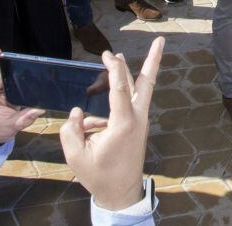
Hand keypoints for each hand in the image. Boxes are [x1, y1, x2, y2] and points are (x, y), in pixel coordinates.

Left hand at [0, 48, 43, 146]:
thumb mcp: (8, 128)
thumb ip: (23, 119)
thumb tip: (39, 109)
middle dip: (10, 72)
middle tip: (26, 74)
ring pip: (3, 72)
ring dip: (14, 76)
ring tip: (20, 88)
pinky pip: (8, 76)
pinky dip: (16, 78)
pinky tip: (23, 80)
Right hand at [60, 37, 164, 211]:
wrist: (121, 193)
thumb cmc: (100, 175)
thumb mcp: (75, 155)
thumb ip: (71, 130)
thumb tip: (78, 112)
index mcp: (123, 124)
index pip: (121, 88)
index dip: (114, 69)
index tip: (107, 54)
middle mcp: (137, 119)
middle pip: (147, 82)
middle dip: (153, 59)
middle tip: (160, 39)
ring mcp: (140, 122)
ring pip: (142, 89)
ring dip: (133, 71)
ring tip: (113, 58)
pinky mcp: (138, 126)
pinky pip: (127, 105)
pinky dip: (113, 102)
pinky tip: (90, 125)